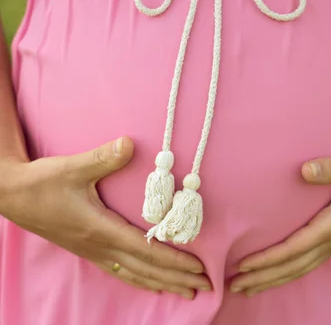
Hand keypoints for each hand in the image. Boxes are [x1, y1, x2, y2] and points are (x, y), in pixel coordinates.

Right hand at [0, 137, 209, 298]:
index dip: (173, 260)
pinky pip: (121, 271)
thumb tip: (129, 143)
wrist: (12, 195)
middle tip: (205, 286)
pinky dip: (141, 280)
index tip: (198, 267)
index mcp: (100, 228)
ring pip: (134, 274)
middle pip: (146, 269)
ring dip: (163, 283)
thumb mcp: (72, 167)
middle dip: (177, 278)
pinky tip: (152, 284)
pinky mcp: (88, 251)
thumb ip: (103, 157)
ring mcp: (93, 252)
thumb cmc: (43, 182)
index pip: (146, 250)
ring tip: (186, 292)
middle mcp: (100, 246)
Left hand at [230, 148, 330, 295]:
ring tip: (248, 288)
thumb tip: (305, 170)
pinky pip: (310, 261)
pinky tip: (280, 272)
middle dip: (264, 277)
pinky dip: (290, 270)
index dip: (269, 259)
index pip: (295, 248)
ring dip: (274, 279)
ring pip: (302, 268)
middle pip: (294, 266)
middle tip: (233, 286)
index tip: (243, 266)